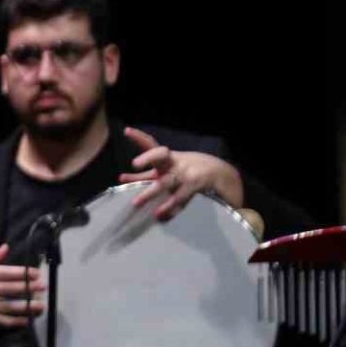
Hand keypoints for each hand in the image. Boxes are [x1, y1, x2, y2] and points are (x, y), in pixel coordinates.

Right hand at [0, 243, 44, 326]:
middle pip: (7, 289)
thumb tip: (6, 248)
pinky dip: (13, 322)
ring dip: (25, 307)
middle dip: (27, 288)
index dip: (21, 273)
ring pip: (6, 308)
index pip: (3, 273)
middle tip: (43, 287)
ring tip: (40, 306)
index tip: (36, 273)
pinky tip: (26, 321)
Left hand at [119, 126, 244, 220]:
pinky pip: (180, 197)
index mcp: (168, 158)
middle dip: (147, 158)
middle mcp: (176, 163)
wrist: (223, 174)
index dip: (139, 137)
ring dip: (150, 193)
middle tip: (134, 163)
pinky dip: (169, 207)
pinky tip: (160, 214)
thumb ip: (146, 175)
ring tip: (136, 202)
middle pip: (160, 156)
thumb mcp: (168, 170)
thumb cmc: (189, 171)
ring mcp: (186, 174)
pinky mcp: (195, 186)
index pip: (152, 145)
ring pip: (166, 182)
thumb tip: (122, 178)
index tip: (126, 131)